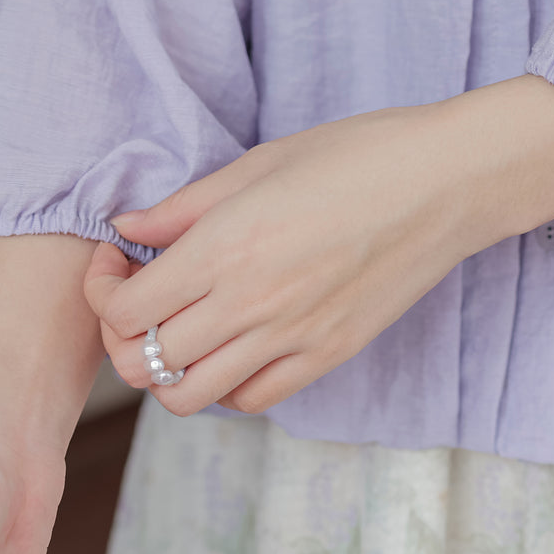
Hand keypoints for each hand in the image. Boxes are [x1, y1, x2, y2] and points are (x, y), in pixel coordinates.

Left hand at [85, 74, 553, 415]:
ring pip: (190, 397)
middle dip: (124, 337)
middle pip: (143, 364)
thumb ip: (187, 205)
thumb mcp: (263, 161)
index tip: (118, 263)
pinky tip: (237, 345)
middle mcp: (251, 302)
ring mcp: (293, 336)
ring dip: (171, 371)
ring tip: (186, 332)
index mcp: (226, 246)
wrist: (449, 182)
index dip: (103, 291)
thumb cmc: (360, 154)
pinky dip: (229, 385)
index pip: (124, 311)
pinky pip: (254, 399)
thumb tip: (127, 228)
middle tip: (143, 301)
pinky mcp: (330, 354)